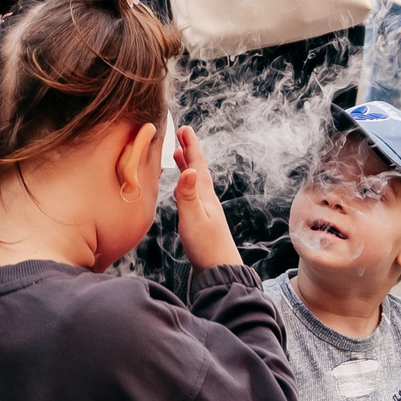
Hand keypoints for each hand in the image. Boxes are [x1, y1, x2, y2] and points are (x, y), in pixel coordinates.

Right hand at [173, 126, 241, 270]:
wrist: (220, 272)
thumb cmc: (206, 248)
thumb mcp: (193, 219)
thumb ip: (188, 195)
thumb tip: (189, 169)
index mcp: (205, 196)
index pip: (198, 165)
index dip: (191, 146)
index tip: (185, 129)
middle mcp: (207, 200)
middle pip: (198, 169)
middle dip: (189, 151)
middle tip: (182, 135)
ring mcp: (206, 210)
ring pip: (195, 182)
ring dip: (188, 166)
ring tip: (180, 156)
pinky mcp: (202, 221)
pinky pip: (192, 194)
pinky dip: (186, 185)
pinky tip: (183, 189)